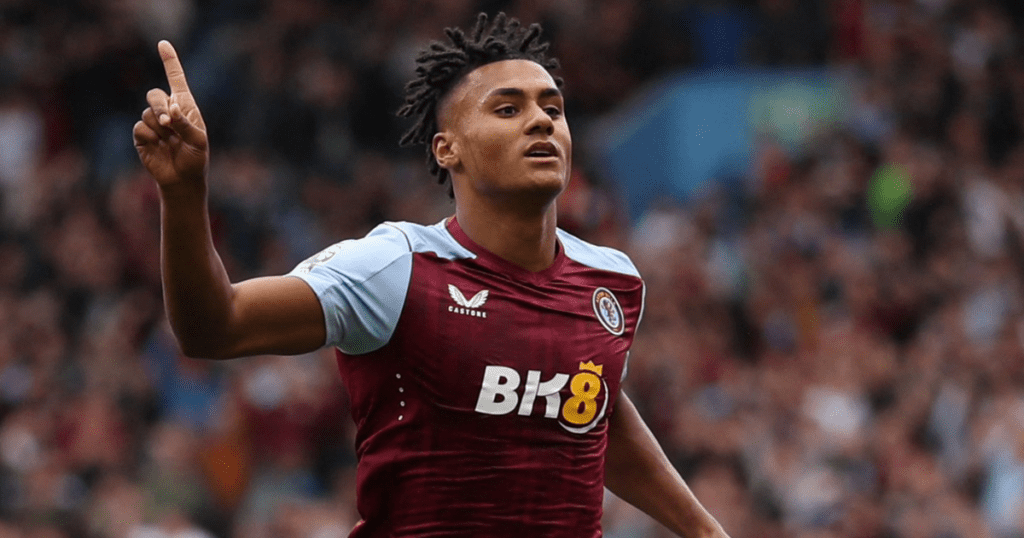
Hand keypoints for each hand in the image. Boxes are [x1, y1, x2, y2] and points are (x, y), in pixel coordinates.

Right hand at [133, 40, 207, 190]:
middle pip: (155, 95)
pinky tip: (158, 147)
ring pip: (147, 112)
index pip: (176, 79)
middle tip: (169, 124)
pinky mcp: (142, 136)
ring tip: (170, 142)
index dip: (169, 61)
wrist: (182, 179)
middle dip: (159, 106)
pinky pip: (140, 128)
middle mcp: (168, 111)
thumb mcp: (198, 141)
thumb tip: (171, 109)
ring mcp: (153, 123)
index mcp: (185, 107)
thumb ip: (185, 124)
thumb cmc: (195, 158)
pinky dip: (150, 137)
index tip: (163, 43)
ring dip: (159, 128)